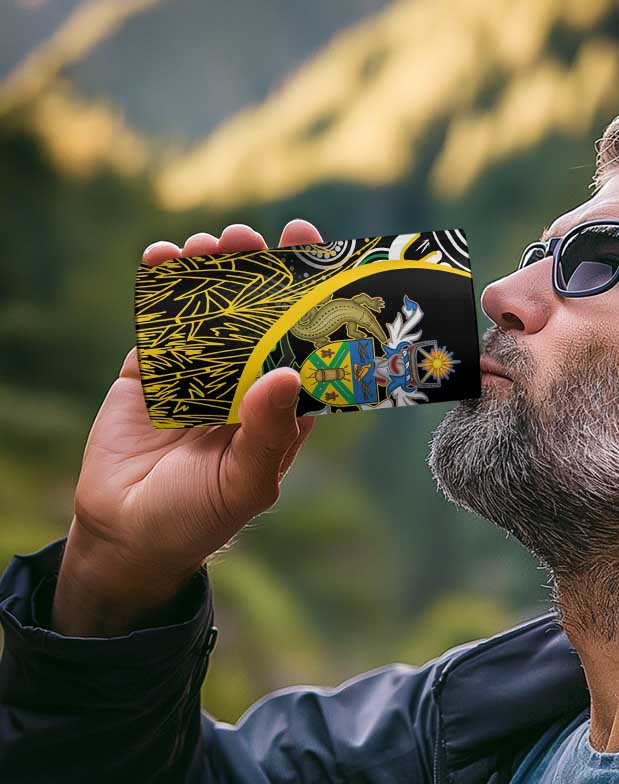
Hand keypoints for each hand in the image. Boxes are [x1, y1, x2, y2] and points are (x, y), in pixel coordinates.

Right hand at [53, 220, 323, 634]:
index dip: (311, 301)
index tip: (315, 255)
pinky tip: (164, 257)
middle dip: (258, 272)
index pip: (305, 345)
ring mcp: (198, 373)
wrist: (127, 534)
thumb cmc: (199, 517)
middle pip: (258, 316)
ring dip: (211, 271)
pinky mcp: (151, 370)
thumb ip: (268, 432)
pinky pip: (159, 321)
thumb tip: (287, 373)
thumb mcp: (244, 483)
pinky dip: (161, 287)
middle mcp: (245, 383)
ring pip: (210, 310)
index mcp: (280, 408)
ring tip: (210, 244)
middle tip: (252, 238)